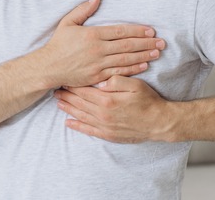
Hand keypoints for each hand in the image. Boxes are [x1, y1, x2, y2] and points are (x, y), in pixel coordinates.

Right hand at [35, 0, 163, 88]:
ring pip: (126, 59)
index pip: (120, 31)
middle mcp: (98, 49)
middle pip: (128, 45)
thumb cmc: (58, 44)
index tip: (151, 30)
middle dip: (146, 43)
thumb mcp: (67, 23)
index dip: (137, 30)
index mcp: (92, 34)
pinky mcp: (98, 76)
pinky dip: (133, 68)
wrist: (48, 67)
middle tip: (161, 42)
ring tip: (157, 53)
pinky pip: (119, 72)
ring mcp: (98, 64)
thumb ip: (83, 10)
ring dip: (144, 55)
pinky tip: (144, 65)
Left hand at [53, 75, 169, 143]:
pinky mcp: (108, 135)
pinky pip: (88, 130)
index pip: (84, 90)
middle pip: (79, 103)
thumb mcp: (135, 84)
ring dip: (68, 109)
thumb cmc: (148, 101)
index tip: (64, 79)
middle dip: (67, 96)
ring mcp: (104, 126)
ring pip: (81, 116)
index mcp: (107, 99)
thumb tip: (99, 80)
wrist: (159, 123)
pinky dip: (77, 126)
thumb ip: (116, 80)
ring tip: (58, 102)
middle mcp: (102, 114)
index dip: (73, 84)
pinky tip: (68, 123)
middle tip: (56, 90)